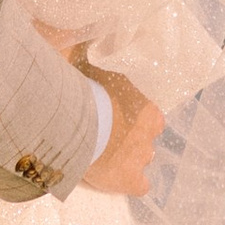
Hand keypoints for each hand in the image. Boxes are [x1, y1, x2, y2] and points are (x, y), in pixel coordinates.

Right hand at [78, 66, 162, 198]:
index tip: (116, 118)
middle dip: (131, 138)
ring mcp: (141, 156)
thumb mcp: (89, 66)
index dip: (134, 118)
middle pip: (146, 138)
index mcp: (146, 107)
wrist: (73, 122)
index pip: (150, 115)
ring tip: (105, 157)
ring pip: (143, 159)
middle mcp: (149, 132)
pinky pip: (140, 186)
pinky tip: (115, 179)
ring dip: (129, 159)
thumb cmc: (82, 91)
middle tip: (107, 137)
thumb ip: (93, 59)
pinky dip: (130, 183)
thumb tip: (83, 38)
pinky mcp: (130, 179)